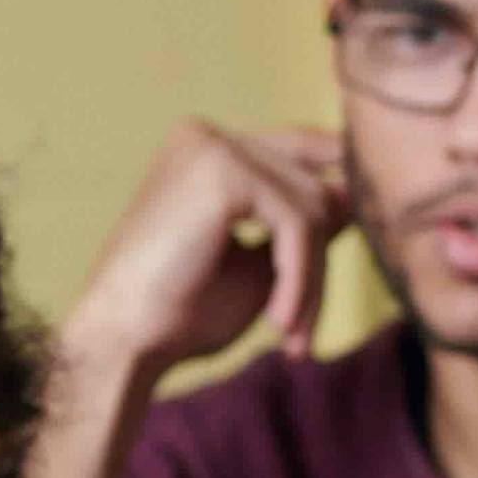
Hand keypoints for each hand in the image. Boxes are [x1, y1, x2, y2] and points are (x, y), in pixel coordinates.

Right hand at [63, 121, 352, 382]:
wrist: (121, 341)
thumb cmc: (178, 313)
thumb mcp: (259, 263)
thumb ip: (302, 227)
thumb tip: (357, 199)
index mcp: (205, 149)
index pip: (299, 149)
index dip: (336, 187)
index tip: (356, 242)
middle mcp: (207, 136)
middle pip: (311, 183)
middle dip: (319, 261)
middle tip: (303, 330)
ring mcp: (213, 147)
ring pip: (312, 206)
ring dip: (310, 280)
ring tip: (289, 333)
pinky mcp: (222, 172)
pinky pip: (296, 223)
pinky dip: (299, 278)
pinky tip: (279, 321)